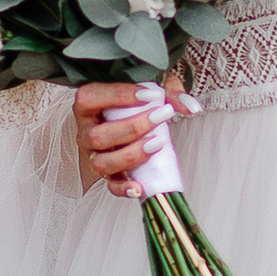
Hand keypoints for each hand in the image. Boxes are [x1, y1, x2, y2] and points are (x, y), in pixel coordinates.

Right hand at [73, 80, 189, 196]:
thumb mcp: (152, 87)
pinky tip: (139, 186)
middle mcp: (86, 130)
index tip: (150, 95)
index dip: (119, 96)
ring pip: (101, 162)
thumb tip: (190, 107)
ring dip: (131, 155)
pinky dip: (124, 188)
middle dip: (132, 128)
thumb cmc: (137, 100)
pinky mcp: (108, 172)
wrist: (132, 116)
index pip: (92, 97)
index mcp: (88, 103)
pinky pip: (110, 185)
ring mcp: (95, 154)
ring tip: (157, 143)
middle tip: (160, 117)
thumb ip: (170, 91)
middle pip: (98, 136)